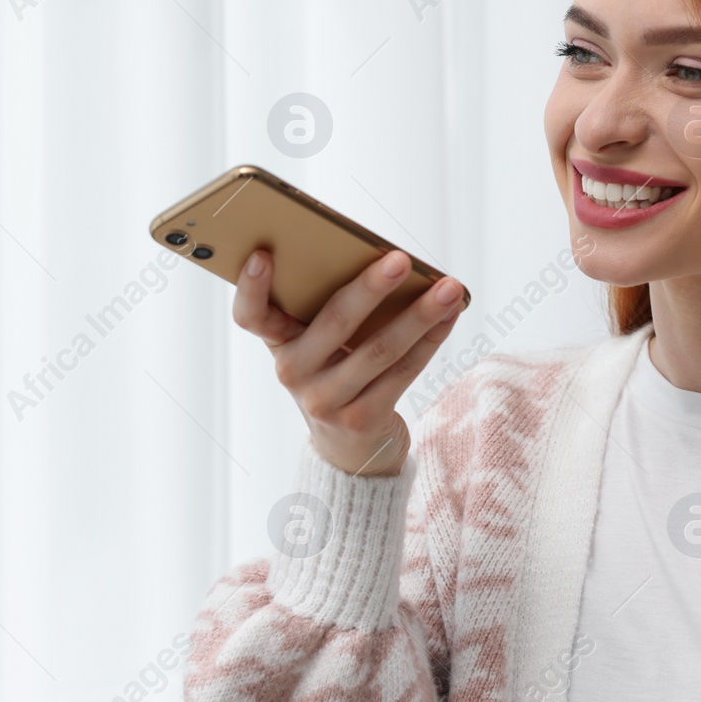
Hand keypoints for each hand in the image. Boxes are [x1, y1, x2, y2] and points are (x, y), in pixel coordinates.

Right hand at [231, 248, 464, 476]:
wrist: (349, 447)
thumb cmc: (337, 371)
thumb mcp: (319, 345)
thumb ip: (331, 309)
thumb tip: (386, 261)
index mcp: (278, 342)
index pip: (250, 316)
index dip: (251, 287)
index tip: (263, 254)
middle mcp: (293, 372)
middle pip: (334, 322)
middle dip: (372, 288)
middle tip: (401, 260)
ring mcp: (326, 400)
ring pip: (380, 349)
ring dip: (420, 315)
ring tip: (449, 289)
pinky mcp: (362, 419)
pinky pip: (403, 371)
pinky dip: (430, 339)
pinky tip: (450, 316)